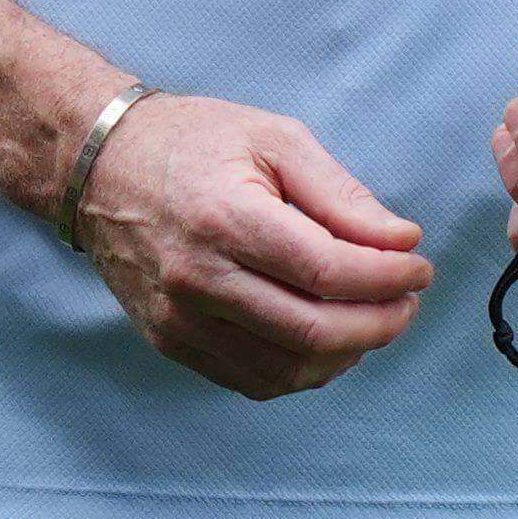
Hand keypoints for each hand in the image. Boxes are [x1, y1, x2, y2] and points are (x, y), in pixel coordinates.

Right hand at [70, 89, 433, 399]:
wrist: (98, 166)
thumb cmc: (193, 142)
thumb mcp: (274, 139)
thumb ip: (341, 194)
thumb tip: (401, 242)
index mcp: (227, 218)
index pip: (329, 273)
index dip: (389, 279)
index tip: (419, 266)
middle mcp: (199, 278)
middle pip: (314, 333)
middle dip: (380, 323)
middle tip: (407, 300)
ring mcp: (180, 319)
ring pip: (287, 370)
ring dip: (347, 354)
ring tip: (372, 318)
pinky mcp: (170, 341)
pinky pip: (252, 379)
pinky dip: (302, 369)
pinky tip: (325, 338)